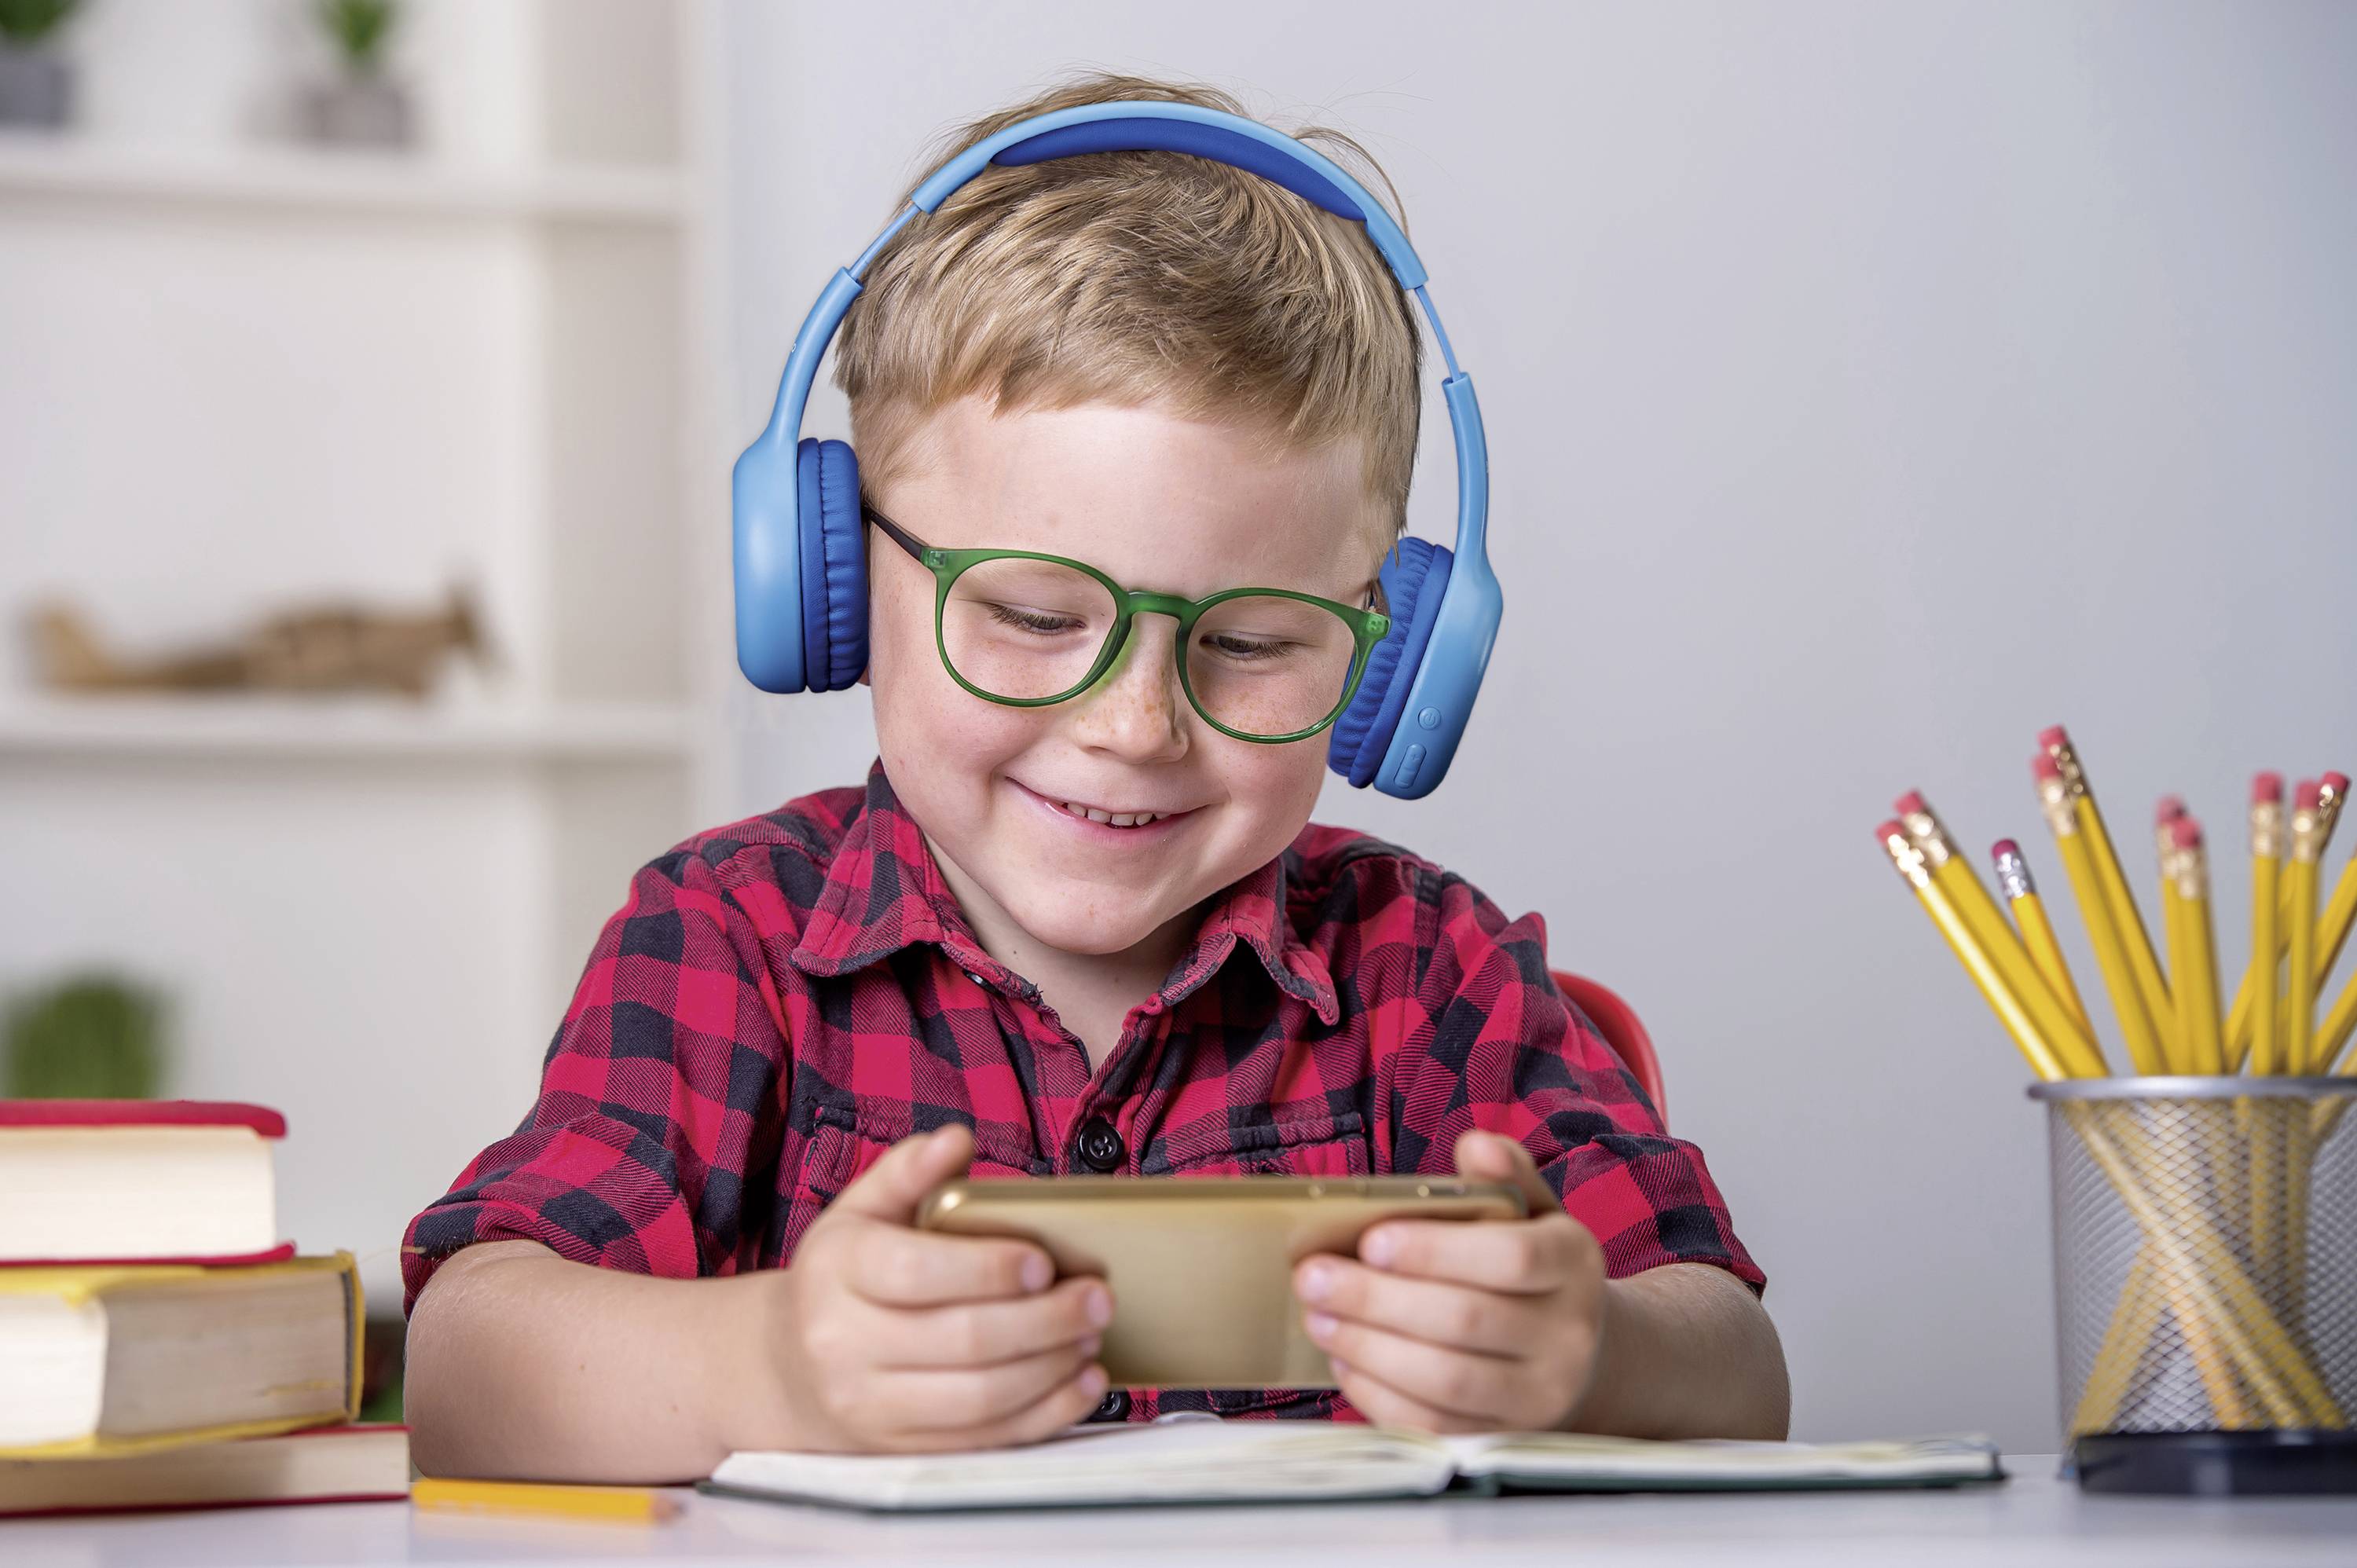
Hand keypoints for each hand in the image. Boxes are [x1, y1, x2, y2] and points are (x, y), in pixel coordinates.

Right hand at [767, 1125, 1112, 1451]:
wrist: (791, 1368)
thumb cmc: (846, 1277)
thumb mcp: (860, 1213)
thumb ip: (907, 1171)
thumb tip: (957, 1138)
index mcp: (837, 1271)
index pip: (915, 1272)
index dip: (985, 1269)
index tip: (1041, 1261)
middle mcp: (843, 1345)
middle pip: (962, 1340)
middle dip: (1044, 1320)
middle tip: (1097, 1296)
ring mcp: (871, 1407)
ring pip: (980, 1399)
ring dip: (1051, 1368)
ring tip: (1091, 1334)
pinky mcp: (902, 1451)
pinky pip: (985, 1441)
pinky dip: (1045, 1415)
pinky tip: (1081, 1383)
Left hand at [1292, 1131, 1606, 1432]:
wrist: (1577, 1354)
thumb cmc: (1533, 1270)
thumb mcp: (1534, 1214)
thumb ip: (1504, 1176)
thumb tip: (1475, 1142)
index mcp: (1574, 1263)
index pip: (1512, 1257)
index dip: (1436, 1250)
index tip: (1370, 1241)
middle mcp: (1569, 1335)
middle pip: (1467, 1321)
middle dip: (1377, 1299)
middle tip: (1313, 1278)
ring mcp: (1539, 1396)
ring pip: (1446, 1380)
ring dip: (1369, 1347)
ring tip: (1317, 1316)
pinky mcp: (1503, 1438)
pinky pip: (1435, 1425)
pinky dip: (1380, 1395)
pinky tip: (1344, 1361)